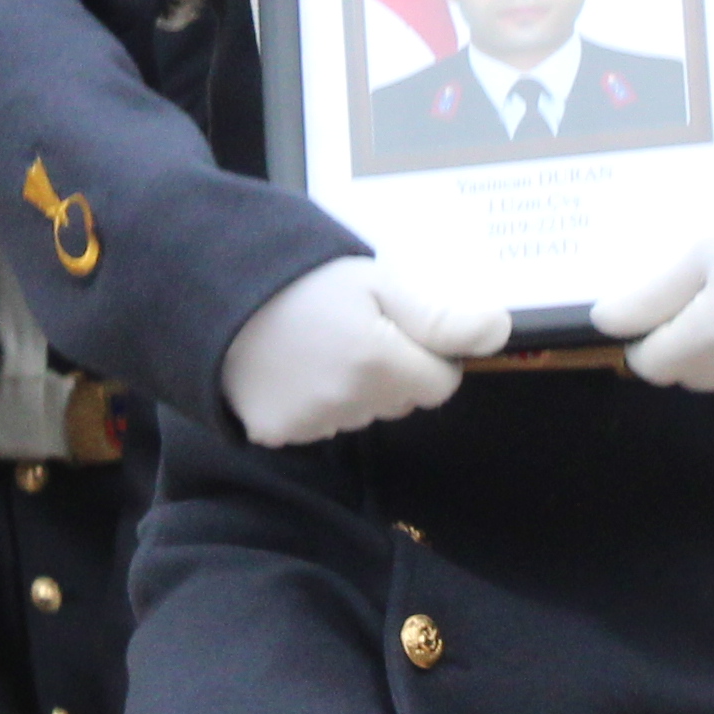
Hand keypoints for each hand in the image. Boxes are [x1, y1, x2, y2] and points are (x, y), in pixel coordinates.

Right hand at [222, 257, 504, 446]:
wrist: (215, 288)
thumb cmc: (302, 279)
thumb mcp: (377, 279)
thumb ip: (439, 314)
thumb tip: (498, 332)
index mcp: (378, 360)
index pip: (440, 383)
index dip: (426, 353)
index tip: (395, 327)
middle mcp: (349, 401)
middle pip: (402, 401)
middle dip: (391, 371)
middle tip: (352, 329)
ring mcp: (312, 423)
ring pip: (363, 415)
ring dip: (354, 388)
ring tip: (318, 344)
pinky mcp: (279, 434)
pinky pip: (322, 426)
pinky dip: (315, 404)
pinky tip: (294, 368)